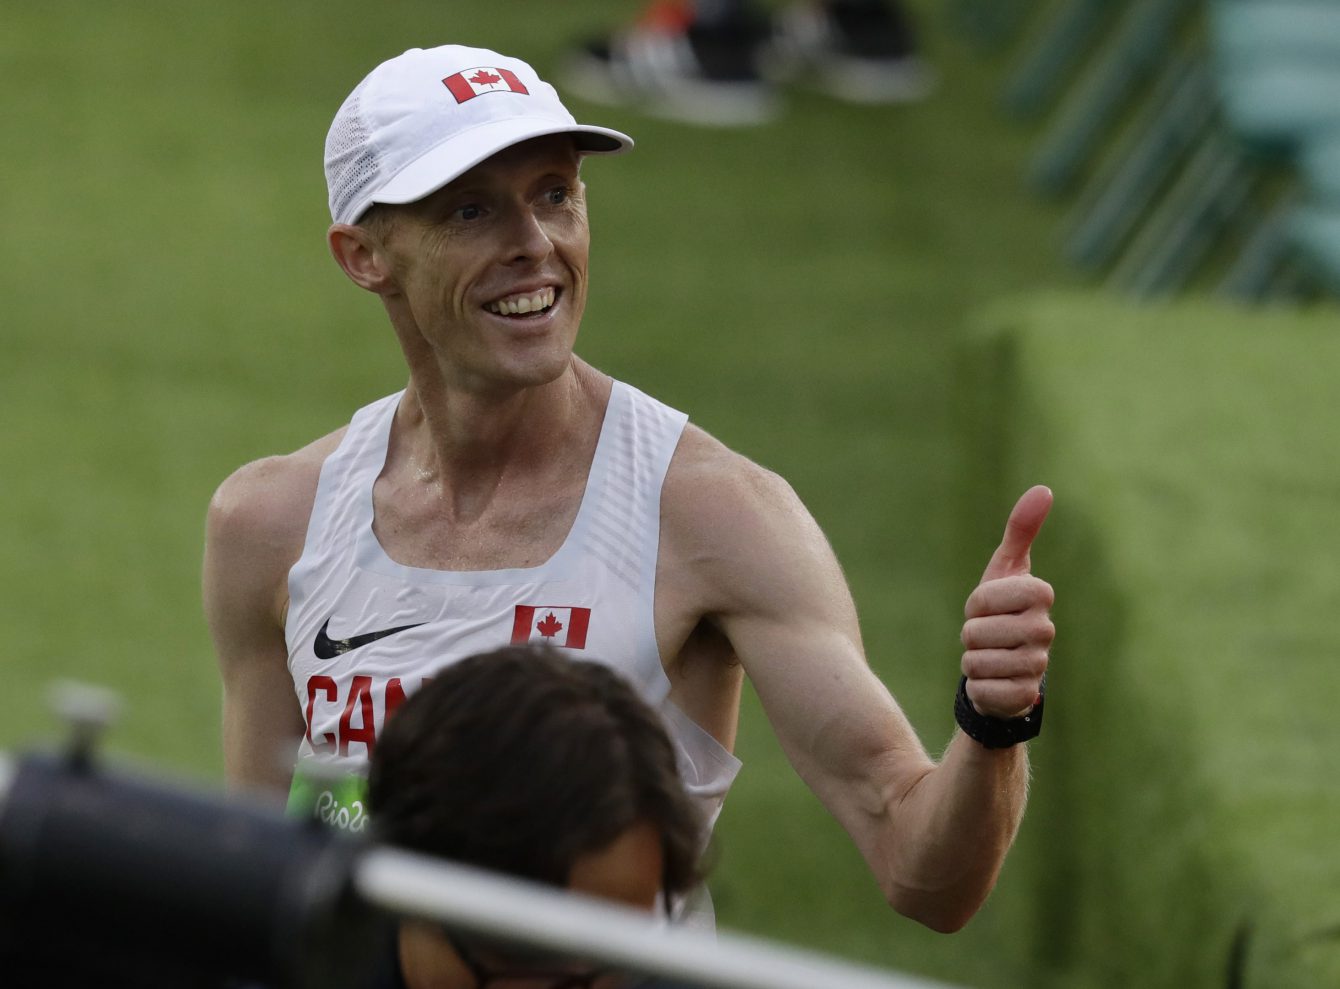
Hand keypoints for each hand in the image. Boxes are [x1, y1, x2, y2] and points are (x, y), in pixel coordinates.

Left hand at [960, 485, 1055, 719]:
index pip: (983, 597)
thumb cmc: (1002, 611)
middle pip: (974, 630)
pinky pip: (981, 690)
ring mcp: (1037, 666)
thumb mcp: (1006, 569)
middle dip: (970, 634)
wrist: (1005, 667)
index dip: (975, 604)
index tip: (986, 607)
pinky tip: (992, 683)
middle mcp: (1045, 631)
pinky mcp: (1024, 698)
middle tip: (987, 636)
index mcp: (1040, 597)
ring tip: (989, 658)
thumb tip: (1044, 489)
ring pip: (974, 660)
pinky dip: (977, 687)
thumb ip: (1021, 529)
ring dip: (972, 661)